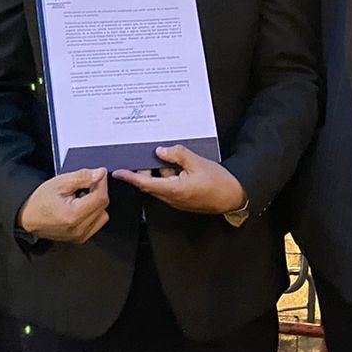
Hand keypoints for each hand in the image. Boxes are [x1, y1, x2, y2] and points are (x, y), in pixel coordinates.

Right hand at [17, 168, 109, 243]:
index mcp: (73, 216)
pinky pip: (97, 224)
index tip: (99, 174)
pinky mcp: (80, 239)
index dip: (102, 183)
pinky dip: (94, 213)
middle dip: (98, 192)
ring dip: (97, 203)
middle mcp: (78, 230)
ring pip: (103, 215)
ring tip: (81, 197)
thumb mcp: (60, 182)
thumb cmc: (40, 200)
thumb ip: (82, 177)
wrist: (28, 216)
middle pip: (103, 206)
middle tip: (87, 184)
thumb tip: (100, 174)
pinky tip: (81, 207)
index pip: (100, 198)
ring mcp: (80, 236)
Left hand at [113, 145, 246, 214]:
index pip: (145, 183)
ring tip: (169, 157)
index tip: (118, 172)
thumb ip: (177, 155)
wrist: (233, 198)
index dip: (130, 177)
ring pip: (159, 185)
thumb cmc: (219, 182)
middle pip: (150, 184)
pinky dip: (167, 176)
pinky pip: (168, 187)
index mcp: (174, 189)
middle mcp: (172, 198)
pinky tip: (177, 166)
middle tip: (146, 154)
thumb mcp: (198, 162)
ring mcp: (176, 200)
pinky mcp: (181, 200)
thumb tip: (160, 150)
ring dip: (159, 172)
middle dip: (145, 170)